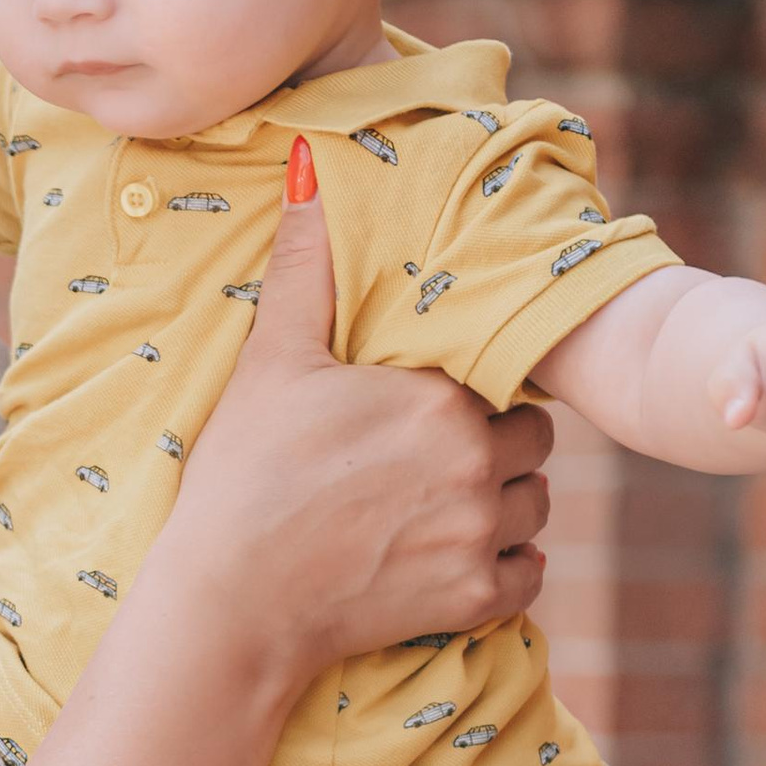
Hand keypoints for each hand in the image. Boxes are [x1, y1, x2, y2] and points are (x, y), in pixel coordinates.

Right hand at [164, 194, 555, 678]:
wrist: (228, 602)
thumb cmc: (243, 477)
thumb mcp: (272, 363)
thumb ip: (304, 267)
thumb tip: (306, 164)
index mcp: (439, 398)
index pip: (507, 380)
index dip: (474, 393)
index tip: (429, 412)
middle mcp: (476, 462)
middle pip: (533, 443)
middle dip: (499, 449)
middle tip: (439, 461)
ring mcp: (478, 535)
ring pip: (537, 508)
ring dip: (506, 507)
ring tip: (445, 509)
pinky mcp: (471, 600)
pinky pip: (529, 577)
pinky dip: (505, 571)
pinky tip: (455, 559)